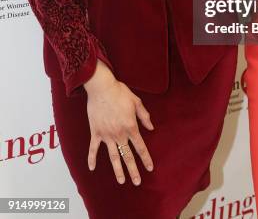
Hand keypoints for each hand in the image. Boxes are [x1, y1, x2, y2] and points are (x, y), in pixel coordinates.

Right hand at [84, 60, 153, 185]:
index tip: (150, 168)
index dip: (146, 159)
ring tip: (121, 181)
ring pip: (113, 156)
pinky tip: (92, 169)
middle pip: (127, 156)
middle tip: (137, 182)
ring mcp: (106, 135)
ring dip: (117, 170)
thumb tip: (151, 128)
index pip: (140, 147)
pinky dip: (92, 159)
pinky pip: (93, 149)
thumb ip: (144, 116)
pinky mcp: (96, 132)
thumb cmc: (120, 92)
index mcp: (131, 127)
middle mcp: (119, 134)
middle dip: (133, 170)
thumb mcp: (137, 102)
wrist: (102, 88)